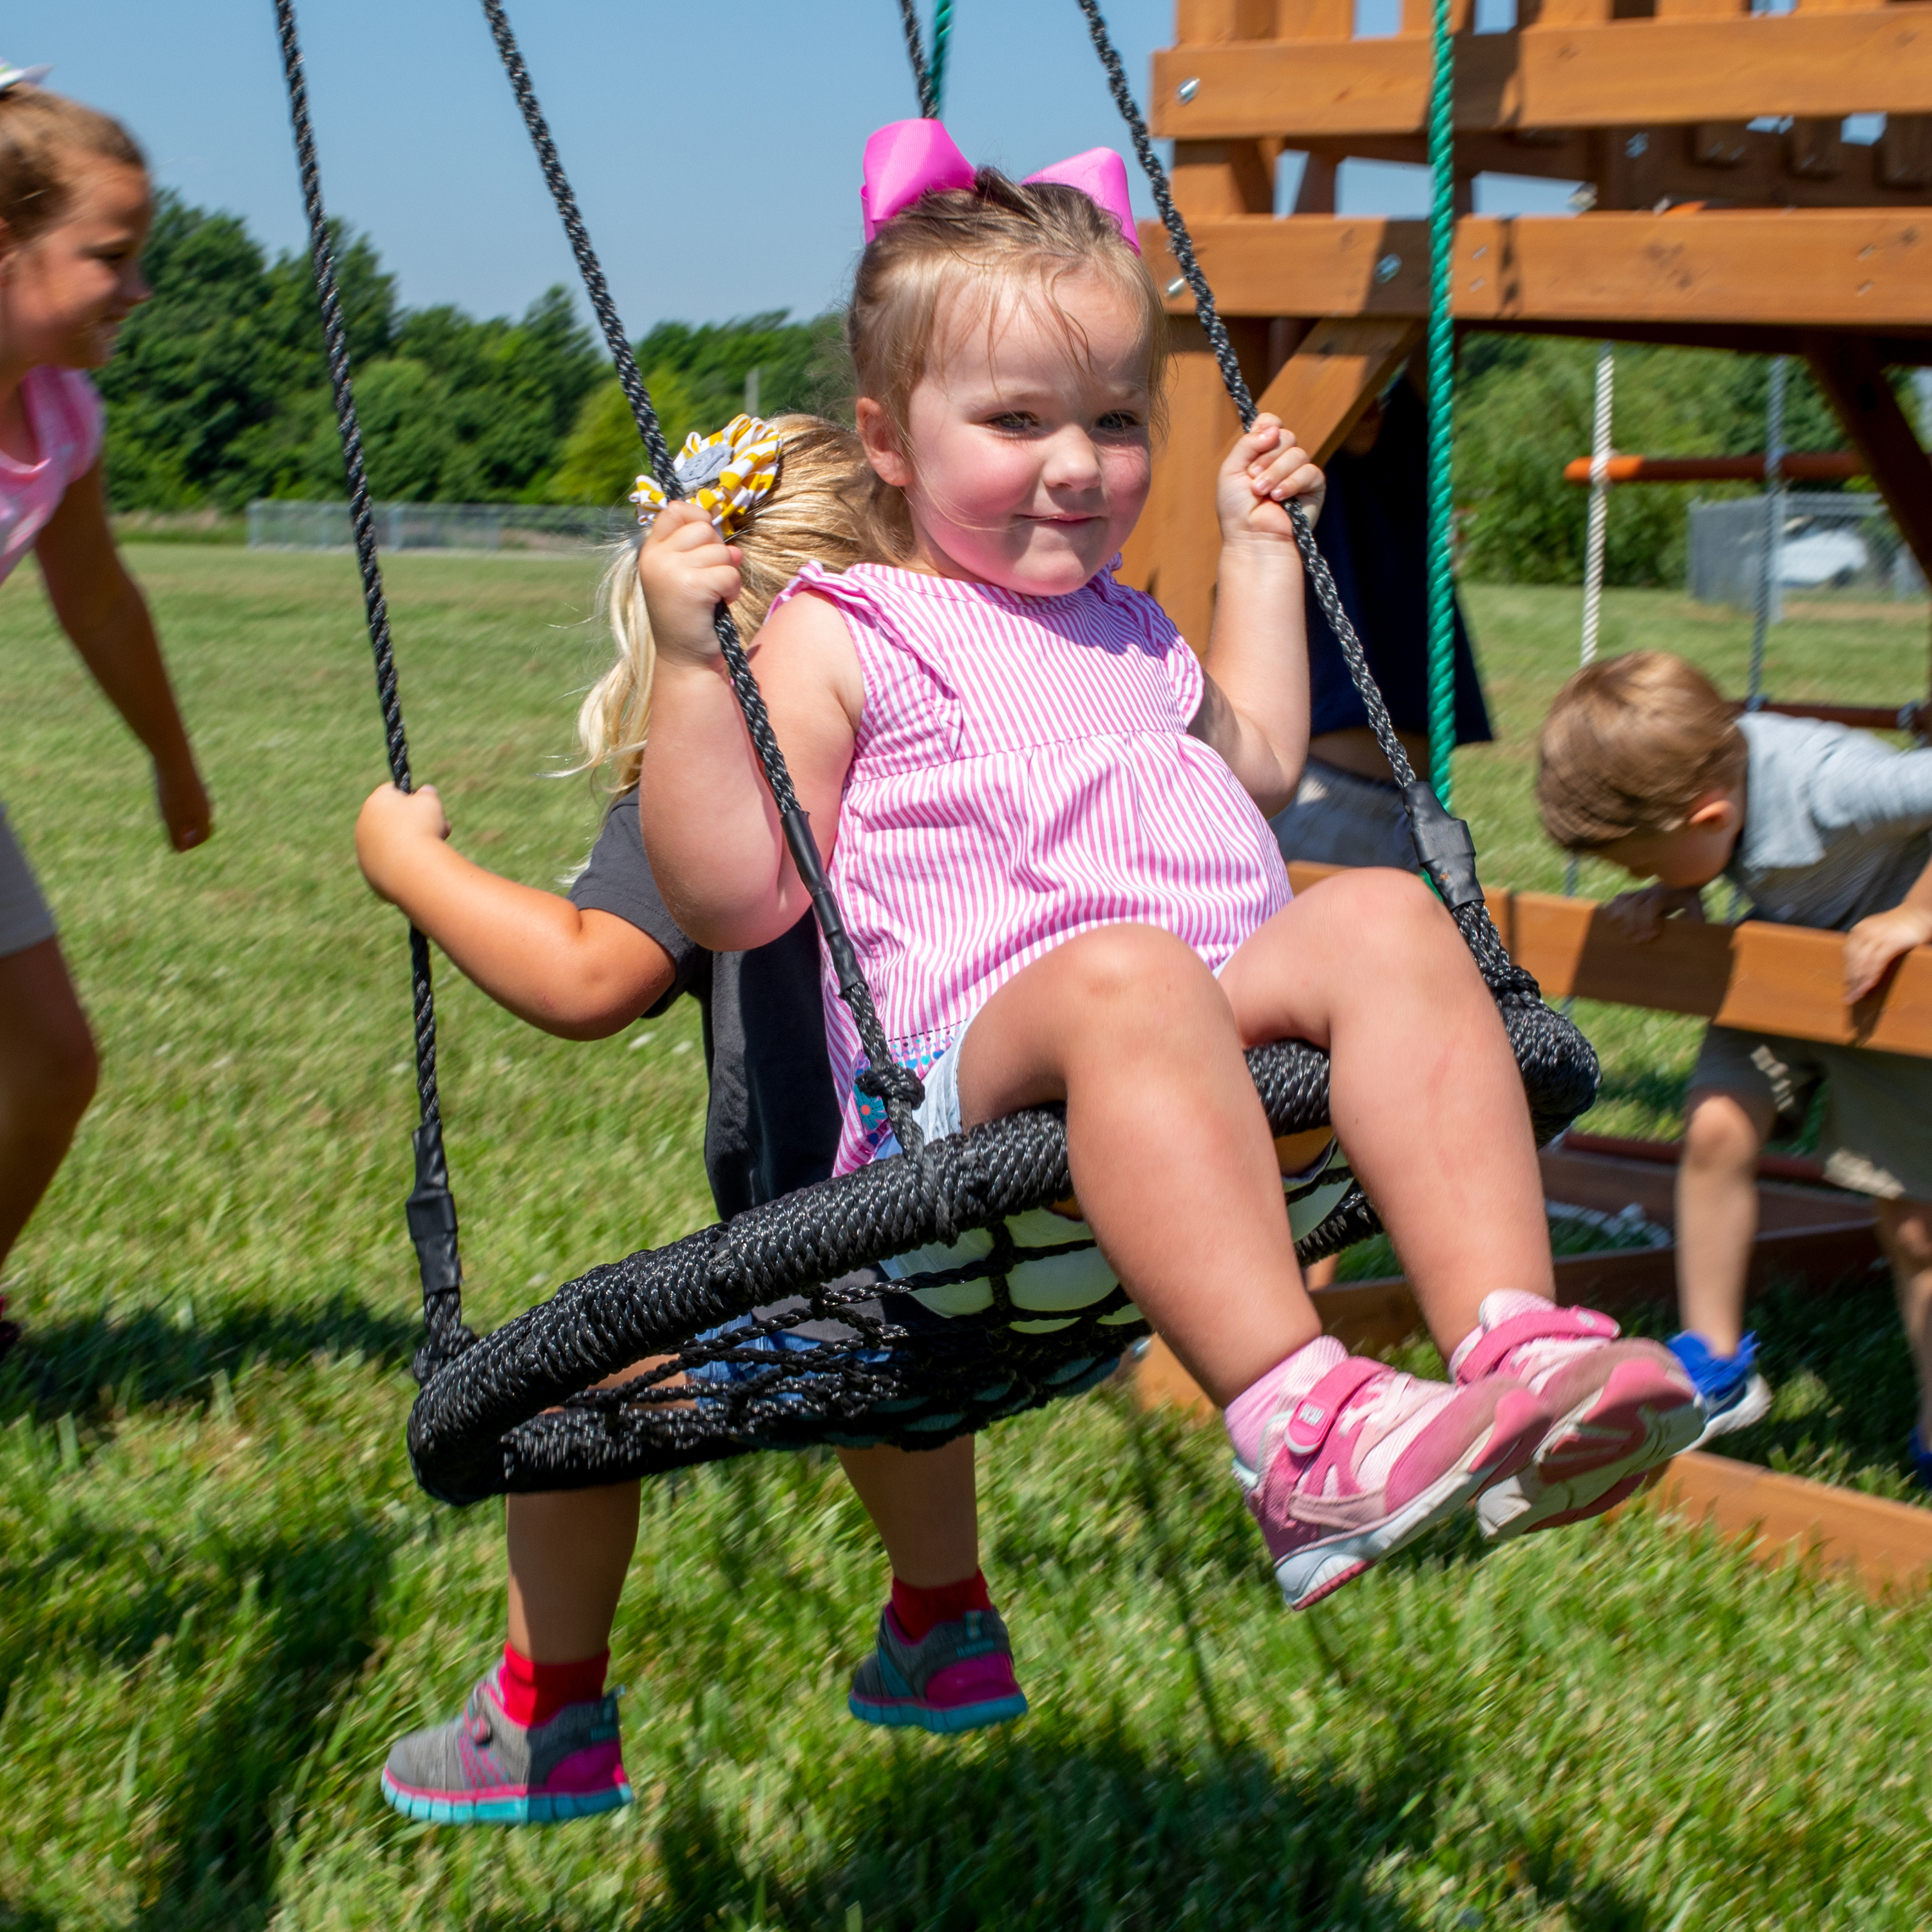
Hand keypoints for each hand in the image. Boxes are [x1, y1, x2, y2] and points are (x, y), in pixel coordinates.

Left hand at [154, 754, 211, 851]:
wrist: (174, 760)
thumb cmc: (172, 793)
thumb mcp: (171, 818)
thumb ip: (176, 836)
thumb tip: (180, 851)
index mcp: (204, 815)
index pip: (204, 835)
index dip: (192, 843)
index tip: (180, 847)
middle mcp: (205, 804)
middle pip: (201, 823)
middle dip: (189, 831)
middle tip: (175, 835)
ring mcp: (200, 791)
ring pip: (195, 810)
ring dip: (185, 818)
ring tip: (169, 818)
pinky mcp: (192, 781)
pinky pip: (189, 798)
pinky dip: (181, 805)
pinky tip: (167, 799)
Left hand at [356, 781, 449, 904]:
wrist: (411, 868)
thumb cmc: (421, 828)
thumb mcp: (430, 801)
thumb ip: (427, 793)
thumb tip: (426, 792)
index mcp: (375, 802)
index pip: (391, 791)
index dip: (411, 796)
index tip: (427, 804)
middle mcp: (364, 824)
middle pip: (392, 818)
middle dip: (416, 822)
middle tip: (439, 828)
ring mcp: (364, 850)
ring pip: (391, 842)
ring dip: (411, 842)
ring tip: (435, 848)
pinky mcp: (369, 871)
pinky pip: (390, 862)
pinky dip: (404, 862)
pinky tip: (420, 865)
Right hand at [636, 502, 742, 669]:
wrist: (685, 659)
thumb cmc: (689, 617)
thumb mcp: (687, 576)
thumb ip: (702, 551)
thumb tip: (735, 547)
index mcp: (651, 551)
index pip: (675, 510)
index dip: (698, 519)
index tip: (705, 543)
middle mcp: (656, 558)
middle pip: (703, 528)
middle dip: (717, 553)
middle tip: (708, 581)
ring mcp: (671, 571)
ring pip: (721, 551)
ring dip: (727, 574)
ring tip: (713, 596)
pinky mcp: (691, 586)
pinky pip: (729, 572)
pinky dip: (732, 589)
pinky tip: (719, 604)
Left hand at [1217, 415, 1324, 547]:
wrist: (1250, 537)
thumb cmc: (1237, 509)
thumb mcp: (1231, 471)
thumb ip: (1247, 444)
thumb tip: (1273, 429)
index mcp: (1261, 453)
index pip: (1272, 423)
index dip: (1267, 427)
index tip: (1258, 442)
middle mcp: (1281, 460)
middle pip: (1285, 436)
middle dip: (1266, 458)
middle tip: (1253, 479)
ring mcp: (1298, 472)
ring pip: (1297, 453)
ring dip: (1276, 473)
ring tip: (1263, 493)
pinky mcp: (1314, 487)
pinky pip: (1310, 472)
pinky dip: (1292, 483)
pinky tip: (1279, 498)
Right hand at [1602, 884, 1703, 943]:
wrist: (1686, 882)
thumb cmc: (1692, 901)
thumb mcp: (1698, 910)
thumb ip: (1695, 920)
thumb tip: (1683, 927)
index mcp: (1668, 894)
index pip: (1652, 904)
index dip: (1648, 920)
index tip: (1654, 934)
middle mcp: (1652, 890)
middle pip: (1635, 903)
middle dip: (1633, 923)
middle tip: (1638, 940)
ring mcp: (1642, 890)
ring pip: (1624, 899)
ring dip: (1621, 917)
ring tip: (1624, 933)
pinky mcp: (1635, 893)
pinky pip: (1620, 898)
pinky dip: (1613, 908)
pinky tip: (1613, 921)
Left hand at [1844, 904, 1931, 1001]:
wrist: (1920, 912)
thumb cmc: (1899, 927)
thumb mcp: (1878, 933)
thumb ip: (1868, 947)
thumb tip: (1858, 970)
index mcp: (1859, 931)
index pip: (1848, 955)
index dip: (1846, 973)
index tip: (1846, 988)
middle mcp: (1864, 932)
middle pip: (1853, 961)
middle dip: (1851, 981)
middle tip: (1850, 997)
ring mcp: (1877, 936)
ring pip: (1863, 962)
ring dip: (1860, 981)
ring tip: (1859, 995)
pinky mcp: (1891, 941)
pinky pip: (1877, 961)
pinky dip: (1873, 974)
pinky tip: (1870, 985)